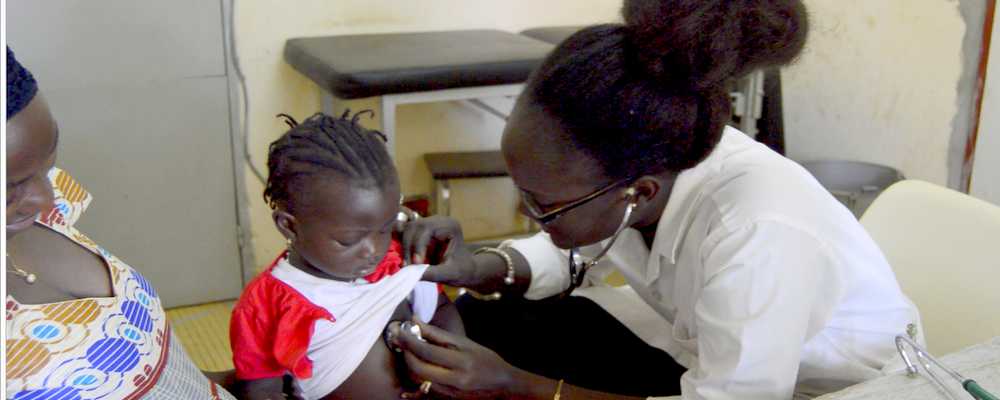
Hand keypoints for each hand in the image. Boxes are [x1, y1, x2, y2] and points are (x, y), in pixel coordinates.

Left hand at [396, 318, 519, 399]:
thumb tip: (416, 321)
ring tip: (408, 351)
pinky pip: (424, 388)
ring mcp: (450, 392)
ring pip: (418, 379)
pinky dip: (417, 377)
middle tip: (401, 341)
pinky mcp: (447, 399)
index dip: (410, 340)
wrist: (502, 383)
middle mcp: (455, 379)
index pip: (427, 351)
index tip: (401, 330)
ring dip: (409, 364)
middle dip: (406, 353)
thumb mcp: (465, 343)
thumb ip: (439, 335)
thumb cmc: (485, 359)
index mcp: (462, 361)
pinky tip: (417, 368)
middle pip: (419, 367)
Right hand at [398, 216, 481, 287]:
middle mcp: (439, 220)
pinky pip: (406, 234)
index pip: (427, 229)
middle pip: (415, 227)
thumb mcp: (450, 274)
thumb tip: (413, 275)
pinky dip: (403, 245)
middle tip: (408, 266)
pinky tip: (406, 258)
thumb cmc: (461, 270)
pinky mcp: (420, 230)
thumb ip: (433, 273)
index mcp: (450, 226)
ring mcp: (428, 223)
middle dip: (409, 247)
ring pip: (407, 229)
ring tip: (407, 264)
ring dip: (404, 247)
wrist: (465, 269)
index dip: (418, 246)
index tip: (416, 264)